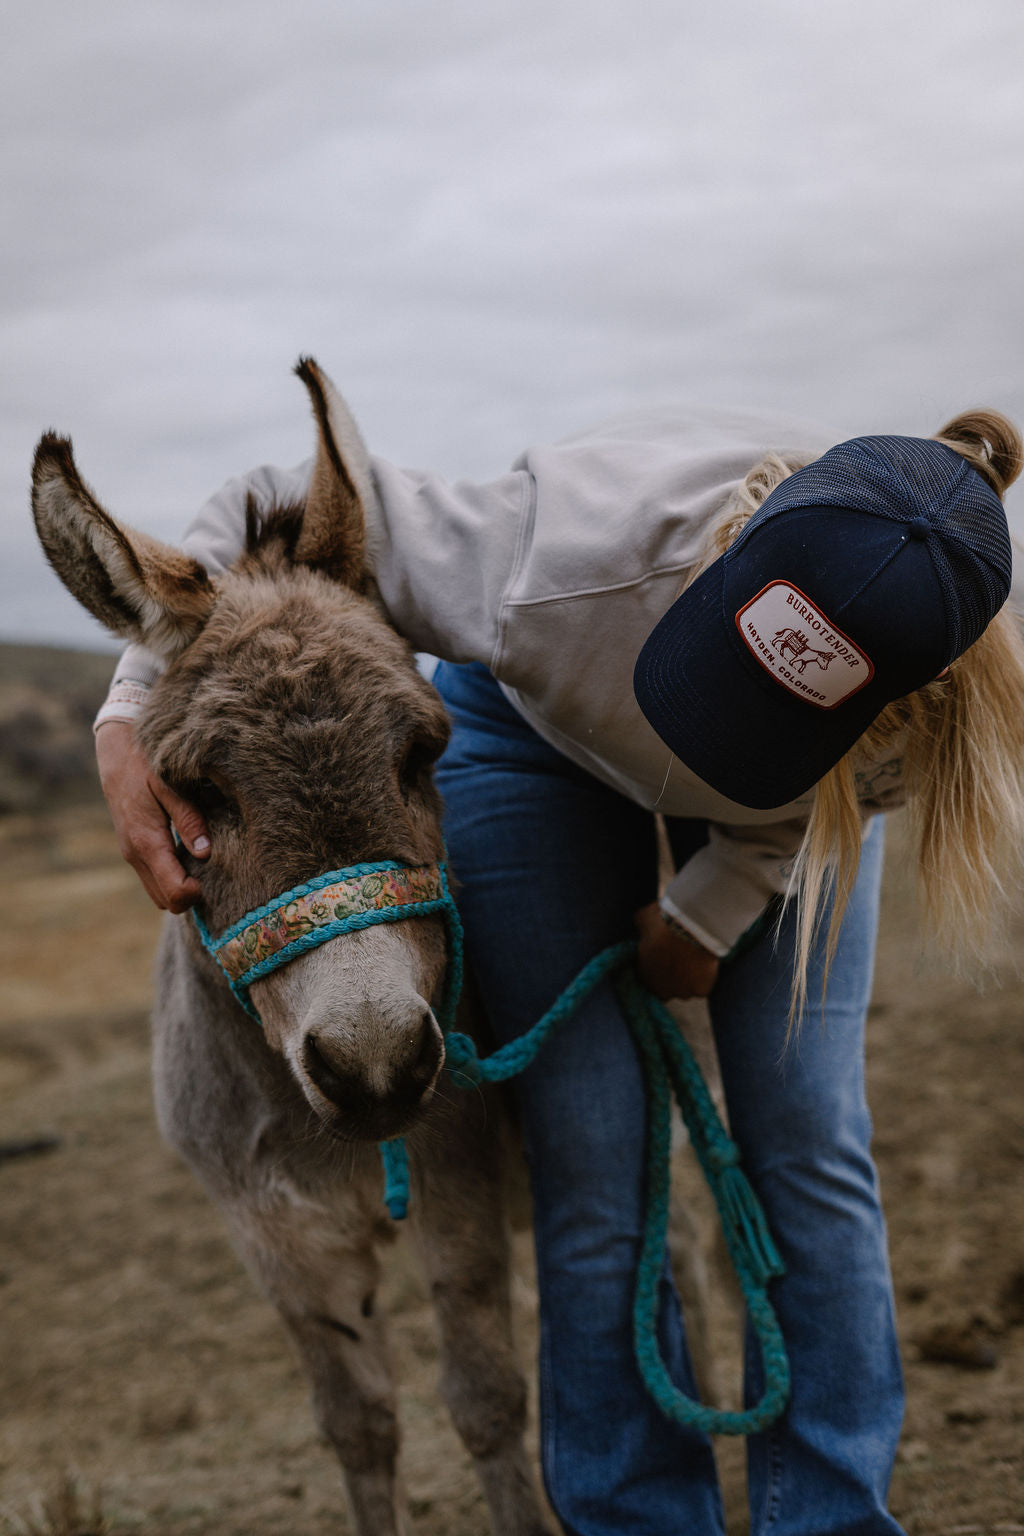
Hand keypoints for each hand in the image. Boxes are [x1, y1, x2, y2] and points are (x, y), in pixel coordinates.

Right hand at [95, 721, 209, 912]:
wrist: (116, 751)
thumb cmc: (147, 764)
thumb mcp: (170, 786)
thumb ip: (189, 819)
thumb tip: (205, 853)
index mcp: (146, 842)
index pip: (173, 891)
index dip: (196, 894)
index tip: (215, 877)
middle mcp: (135, 854)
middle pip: (165, 900)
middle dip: (190, 895)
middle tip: (214, 872)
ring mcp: (131, 853)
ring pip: (157, 892)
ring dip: (179, 887)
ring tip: (203, 865)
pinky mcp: (133, 848)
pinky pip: (153, 877)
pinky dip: (171, 876)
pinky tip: (189, 856)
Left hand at [633, 902, 719, 999]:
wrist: (691, 927)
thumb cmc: (663, 922)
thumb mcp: (644, 918)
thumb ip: (641, 927)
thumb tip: (641, 923)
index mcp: (644, 976)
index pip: (647, 978)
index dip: (656, 966)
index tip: (664, 956)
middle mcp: (661, 990)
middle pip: (666, 988)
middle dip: (671, 975)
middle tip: (680, 957)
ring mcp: (682, 992)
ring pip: (685, 988)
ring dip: (688, 978)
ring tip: (694, 959)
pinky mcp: (701, 990)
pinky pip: (702, 987)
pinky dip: (705, 977)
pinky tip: (705, 963)